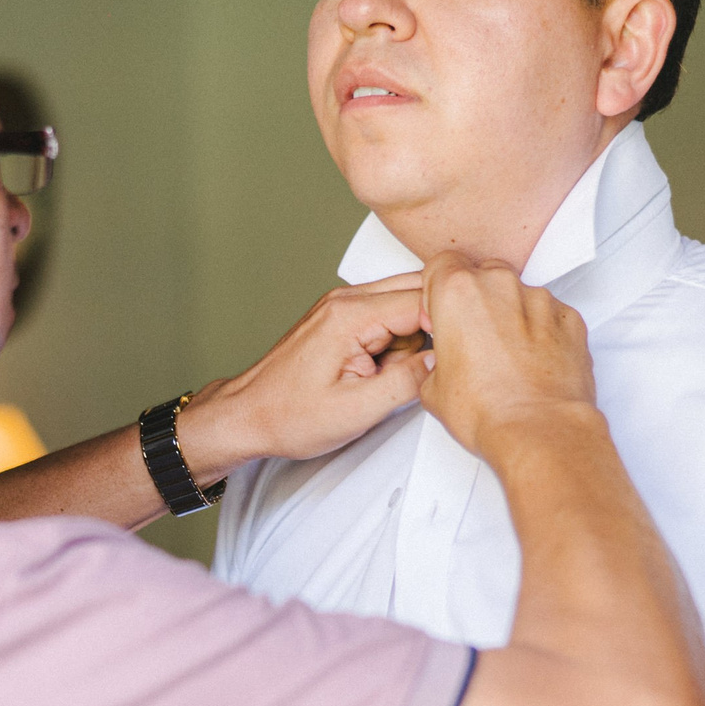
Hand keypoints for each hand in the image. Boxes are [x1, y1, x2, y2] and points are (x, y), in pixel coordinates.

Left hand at [177, 273, 430, 478]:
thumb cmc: (288, 415)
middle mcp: (345, 300)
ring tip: (387, 376)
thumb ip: (406, 383)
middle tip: (422, 369)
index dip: (448, 327)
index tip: (456, 356)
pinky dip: (394, 342)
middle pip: (419, 290)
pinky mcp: (342, 318)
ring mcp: (343, 306)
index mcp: (349, 316)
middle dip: (432, 328)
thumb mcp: (356, 411)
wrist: (248, 416)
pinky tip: (379, 370)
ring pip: (406, 303)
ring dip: (411, 338)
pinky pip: (388, 317)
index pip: (423, 300)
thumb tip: (444, 362)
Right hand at [417, 252, 596, 461]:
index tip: (440, 313)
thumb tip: (443, 367)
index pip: (442, 264)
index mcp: (459, 292)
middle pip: (483, 274)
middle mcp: (501, 285)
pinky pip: (550, 315)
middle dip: (477, 300)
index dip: (438, 290)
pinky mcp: (571, 319)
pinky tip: (534, 365)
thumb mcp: (433, 389)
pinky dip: (542, 333)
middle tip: (473, 340)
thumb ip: (436, 360)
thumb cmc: (487, 410)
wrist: (540, 431)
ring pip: (519, 295)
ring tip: (508, 360)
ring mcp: (541, 300)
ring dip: (512, 317)